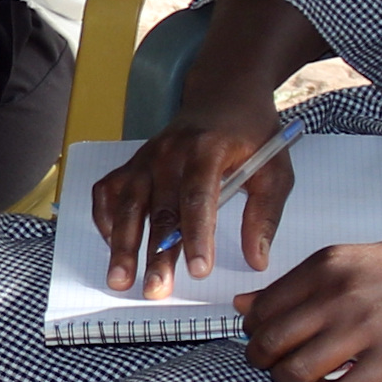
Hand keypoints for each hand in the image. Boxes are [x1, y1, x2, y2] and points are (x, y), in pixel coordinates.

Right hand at [93, 96, 291, 291]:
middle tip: (155, 289)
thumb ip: (265, 214)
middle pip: (159, 208)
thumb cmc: (252, 134)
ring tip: (119, 279)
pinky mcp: (132, 163)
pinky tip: (112, 245)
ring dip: (121, 244)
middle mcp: (169, 151)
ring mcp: (145, 156)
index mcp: (208, 148)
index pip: (198, 196)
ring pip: (128, 204)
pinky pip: (109, 192)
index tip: (199, 270)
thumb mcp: (275, 168)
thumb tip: (257, 259)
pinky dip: (106, 219)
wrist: (224, 92)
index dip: (198, 235)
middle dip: (156, 253)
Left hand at [239, 234, 381, 381]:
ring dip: (287, 381)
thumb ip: (297, 283)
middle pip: (272, 341)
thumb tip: (245, 305)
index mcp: (326, 266)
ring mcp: (365, 328)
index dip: (252, 329)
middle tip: (268, 364)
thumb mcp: (348, 260)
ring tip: (295, 378)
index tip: (258, 337)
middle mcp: (339, 295)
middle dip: (260, 359)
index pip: (264, 307)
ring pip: (298, 370)